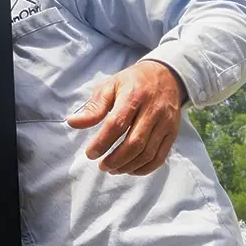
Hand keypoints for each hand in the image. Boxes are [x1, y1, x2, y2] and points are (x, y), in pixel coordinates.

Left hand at [65, 60, 184, 175]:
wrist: (166, 76)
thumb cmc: (132, 83)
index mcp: (134, 96)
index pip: (117, 124)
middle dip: (115, 159)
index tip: (90, 153)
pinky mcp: (173, 132)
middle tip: (101, 165)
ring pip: (147, 153)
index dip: (102, 142)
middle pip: (134, 143)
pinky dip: (144, 168)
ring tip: (112, 169)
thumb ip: (93, 107)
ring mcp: (165, 123)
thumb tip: (73, 122)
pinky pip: (160, 157)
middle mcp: (153, 110)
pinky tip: (129, 169)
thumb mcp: (110, 87)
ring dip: (127, 166)